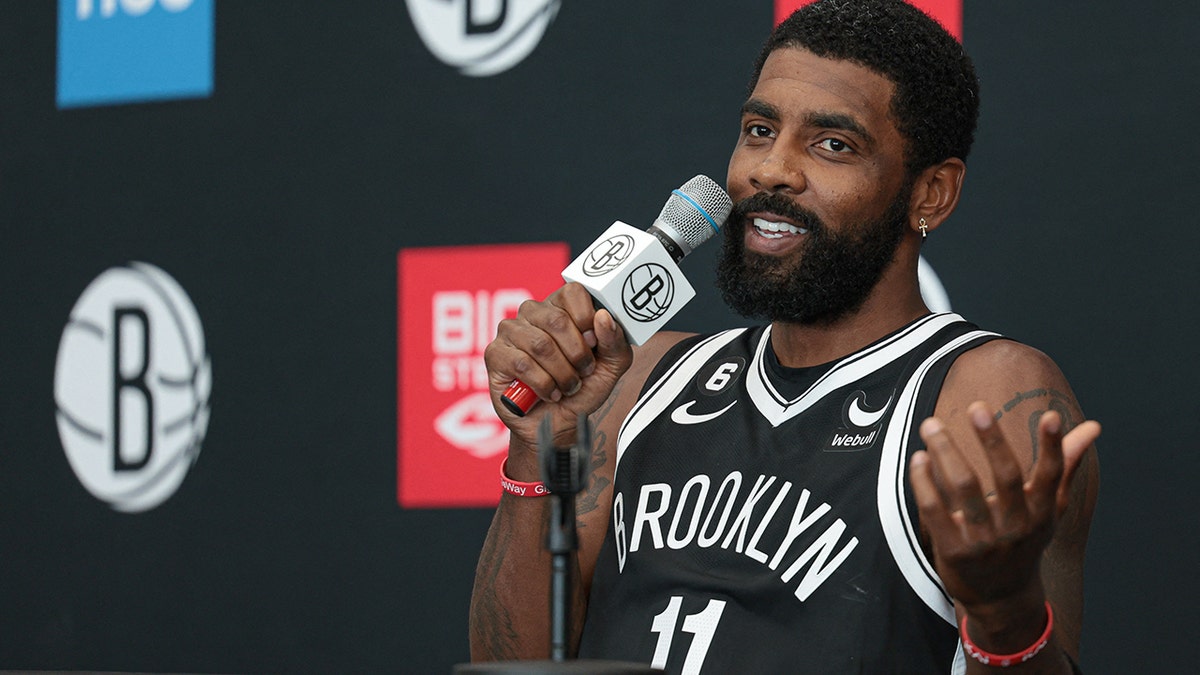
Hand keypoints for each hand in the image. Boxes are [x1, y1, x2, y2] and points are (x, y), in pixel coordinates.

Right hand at [483, 282, 632, 451]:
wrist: (558, 424)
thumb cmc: (581, 390)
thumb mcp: (611, 367)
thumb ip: (615, 342)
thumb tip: (604, 317)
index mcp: (560, 307)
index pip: (573, 292)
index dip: (587, 318)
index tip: (594, 343)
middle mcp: (533, 313)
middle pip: (557, 320)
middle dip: (577, 354)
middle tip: (583, 372)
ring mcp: (510, 331)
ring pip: (540, 344)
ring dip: (562, 374)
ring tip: (567, 387)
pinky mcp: (495, 354)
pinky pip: (521, 363)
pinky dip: (543, 384)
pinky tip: (549, 393)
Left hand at [909, 402, 1099, 610]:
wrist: (1000, 598)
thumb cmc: (1024, 540)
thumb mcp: (1049, 508)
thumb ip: (1065, 464)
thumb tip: (1092, 426)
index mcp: (1042, 512)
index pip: (1052, 475)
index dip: (1053, 447)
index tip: (1050, 416)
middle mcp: (1017, 526)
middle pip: (1006, 477)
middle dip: (992, 439)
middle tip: (978, 406)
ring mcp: (985, 541)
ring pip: (965, 488)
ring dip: (947, 452)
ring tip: (931, 425)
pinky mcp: (954, 551)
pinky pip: (935, 510)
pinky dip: (924, 482)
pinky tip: (919, 458)